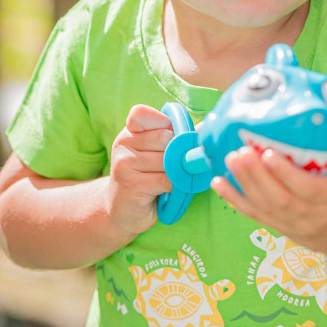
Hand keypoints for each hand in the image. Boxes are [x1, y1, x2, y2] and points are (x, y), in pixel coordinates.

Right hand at [106, 104, 173, 235]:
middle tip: (174, 165)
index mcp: (129, 132)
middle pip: (163, 138)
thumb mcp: (153, 154)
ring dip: (176, 172)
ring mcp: (124, 164)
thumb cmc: (145, 179)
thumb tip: (204, 128)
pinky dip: (175, 186)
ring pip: (167, 160)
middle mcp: (123, 144)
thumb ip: (173, 138)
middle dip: (176, 152)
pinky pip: (166, 179)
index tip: (168, 136)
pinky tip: (169, 190)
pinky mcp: (132, 184)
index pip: (140, 113)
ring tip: (171, 179)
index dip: (160, 122)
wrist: (122, 213)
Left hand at [211, 97, 326, 259]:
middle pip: (279, 199)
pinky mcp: (281, 228)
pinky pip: (254, 215)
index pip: (306, 188)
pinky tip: (217, 182)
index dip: (284, 173)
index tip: (267, 152)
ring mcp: (294, 224)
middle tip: (240, 150)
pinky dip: (235, 200)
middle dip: (256, 176)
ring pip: (264, 207)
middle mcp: (313, 215)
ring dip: (243, 184)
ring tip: (230, 158)